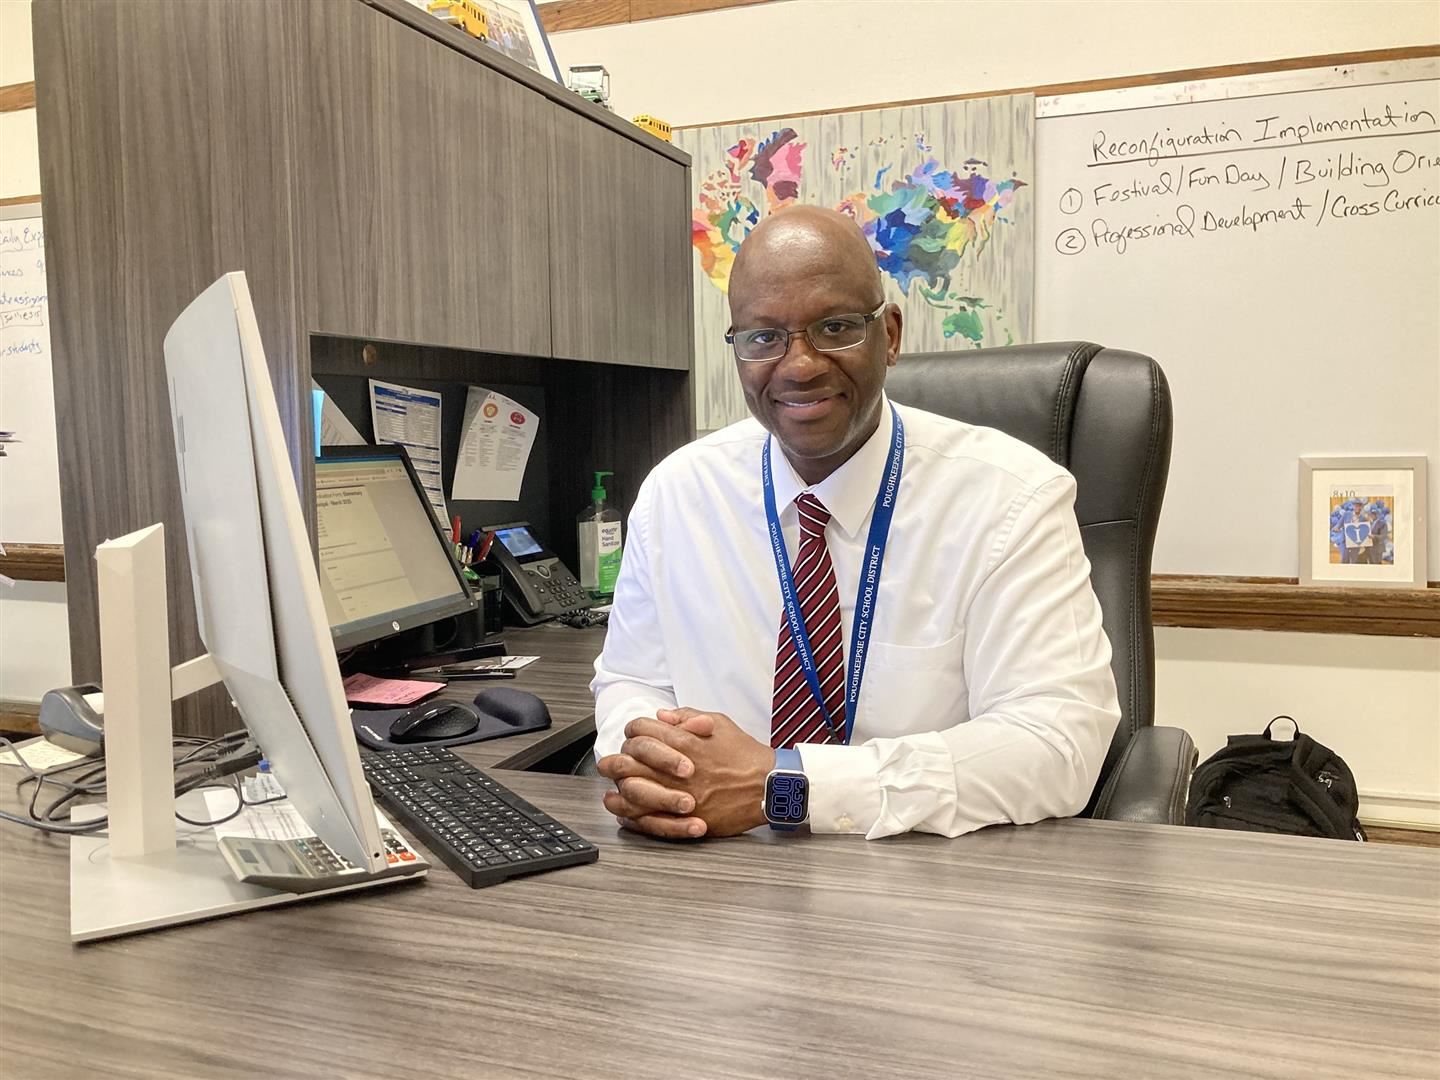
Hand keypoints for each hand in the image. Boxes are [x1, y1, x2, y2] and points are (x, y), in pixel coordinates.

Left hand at [598, 708, 773, 839]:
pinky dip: (630, 815)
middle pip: (627, 761)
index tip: (632, 739)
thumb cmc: (745, 755)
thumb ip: (687, 717)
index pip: (640, 731)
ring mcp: (678, 794)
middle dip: (614, 762)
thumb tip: (662, 715)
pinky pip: (647, 818)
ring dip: (617, 790)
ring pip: (632, 792)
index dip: (632, 733)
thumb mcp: (719, 723)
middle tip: (609, 765)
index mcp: (683, 741)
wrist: (768, 786)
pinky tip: (624, 813)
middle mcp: (675, 768)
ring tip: (611, 791)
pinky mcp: (684, 818)